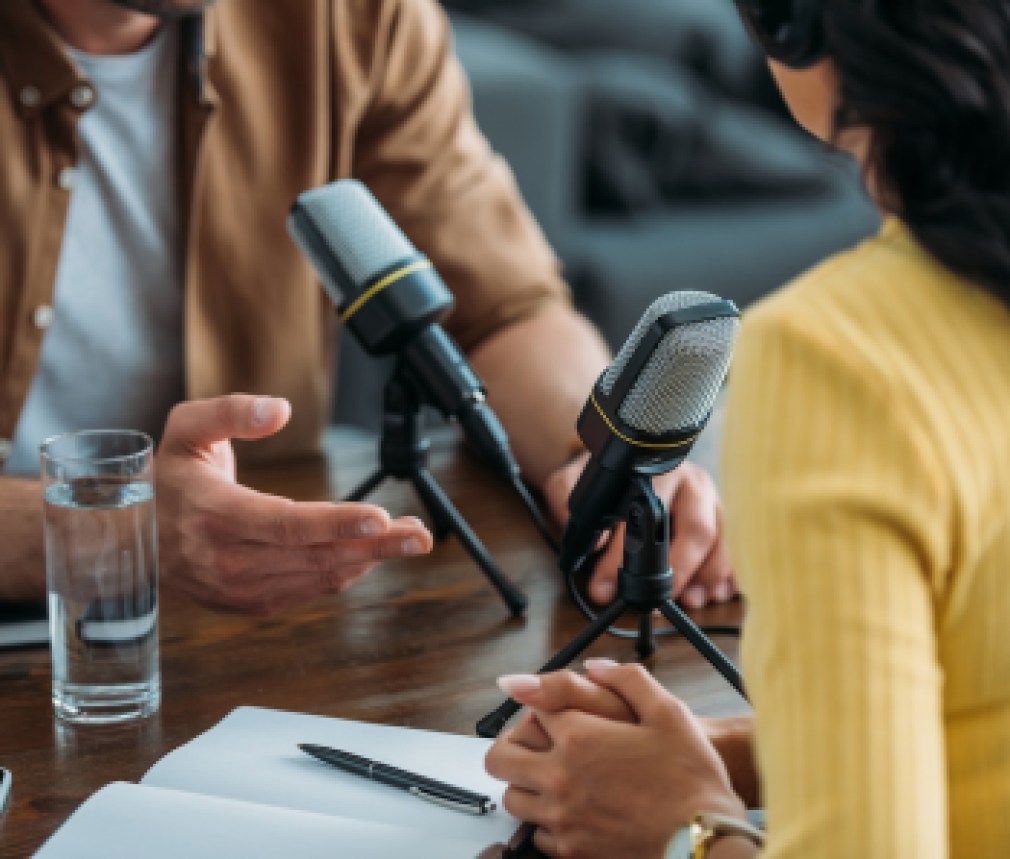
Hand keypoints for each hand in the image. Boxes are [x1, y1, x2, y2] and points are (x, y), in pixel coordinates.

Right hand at [156, 395, 432, 613]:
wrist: (132, 540)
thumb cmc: (168, 478)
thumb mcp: (184, 428)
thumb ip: (230, 412)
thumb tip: (279, 410)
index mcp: (215, 514)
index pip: (287, 523)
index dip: (337, 523)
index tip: (381, 517)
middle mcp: (229, 559)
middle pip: (315, 556)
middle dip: (375, 546)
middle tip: (420, 535)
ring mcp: (240, 587)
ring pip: (318, 578)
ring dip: (369, 560)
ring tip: (410, 540)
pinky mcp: (250, 602)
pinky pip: (308, 590)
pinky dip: (345, 573)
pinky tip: (372, 555)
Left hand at [485, 660, 745, 858]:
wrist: (707, 840)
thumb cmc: (691, 778)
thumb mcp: (668, 711)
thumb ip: (626, 678)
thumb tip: (592, 665)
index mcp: (578, 738)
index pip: (532, 709)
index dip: (545, 705)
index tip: (557, 711)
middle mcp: (560, 778)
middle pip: (501, 757)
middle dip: (511, 744)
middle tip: (532, 744)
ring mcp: (562, 819)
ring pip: (512, 798)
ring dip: (525, 784)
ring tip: (549, 778)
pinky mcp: (573, 852)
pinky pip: (536, 836)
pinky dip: (544, 822)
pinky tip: (568, 812)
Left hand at [543, 453, 734, 606]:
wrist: (625, 459)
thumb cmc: (606, 478)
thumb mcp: (574, 479)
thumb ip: (568, 501)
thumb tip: (590, 541)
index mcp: (655, 472)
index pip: (645, 516)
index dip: (624, 557)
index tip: (606, 586)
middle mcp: (690, 483)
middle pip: (697, 529)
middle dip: (678, 570)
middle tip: (656, 599)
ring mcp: (710, 500)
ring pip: (718, 540)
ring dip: (708, 576)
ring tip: (691, 601)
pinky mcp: (721, 517)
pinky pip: (731, 547)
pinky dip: (727, 573)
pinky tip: (718, 593)